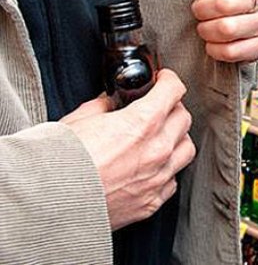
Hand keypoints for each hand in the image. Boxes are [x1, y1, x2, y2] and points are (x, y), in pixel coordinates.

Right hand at [60, 69, 195, 230]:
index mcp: (142, 123)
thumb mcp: (80, 118)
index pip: (174, 90)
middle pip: (184, 118)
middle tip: (160, 107)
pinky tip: (151, 167)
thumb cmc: (58, 161)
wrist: (47, 202)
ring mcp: (156, 178)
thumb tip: (111, 103)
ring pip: (186, 149)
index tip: (164, 81)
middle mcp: (156, 150)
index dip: (169, 81)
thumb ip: (104, 106)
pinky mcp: (151, 202)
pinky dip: (166, 171)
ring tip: (161, 137)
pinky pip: (172, 180)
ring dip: (177, 139)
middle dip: (173, 108)